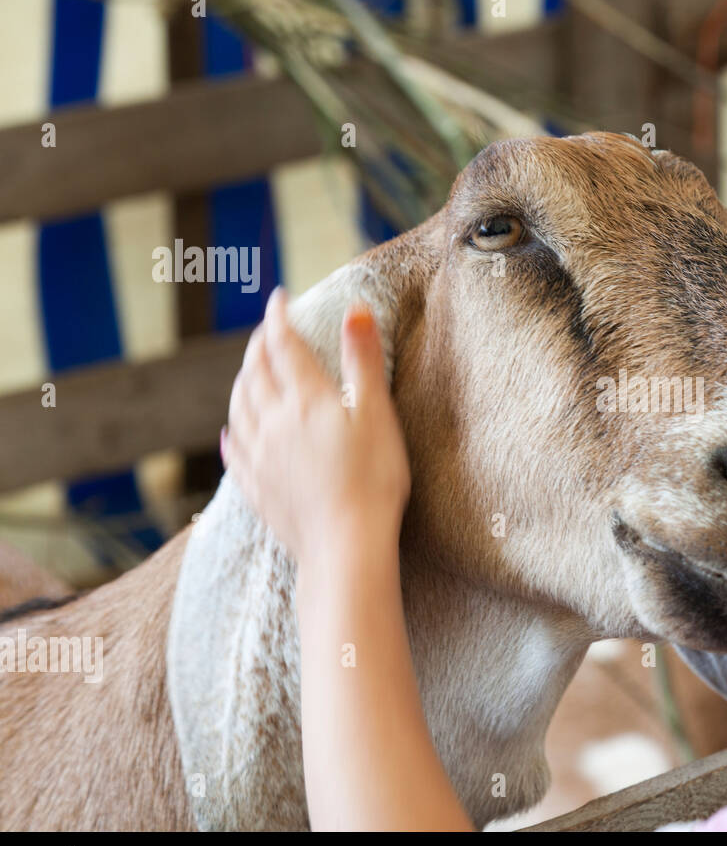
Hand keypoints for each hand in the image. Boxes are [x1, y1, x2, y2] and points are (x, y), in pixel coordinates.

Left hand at [222, 288, 410, 567]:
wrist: (346, 547)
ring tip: (247, 372)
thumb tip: (356, 308)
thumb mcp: (376, 414)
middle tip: (265, 333)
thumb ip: (363, 360)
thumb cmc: (373, 480)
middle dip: (258, 347)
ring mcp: (261, 457)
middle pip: (256, 373)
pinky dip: (230, 432)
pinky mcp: (258, 488)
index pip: (286, 346)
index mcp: (307, 400)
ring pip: (238, 408)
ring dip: (241, 382)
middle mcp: (274, 422)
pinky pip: (233, 452)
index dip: (280, 318)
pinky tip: (230, 431)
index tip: (279, 298)